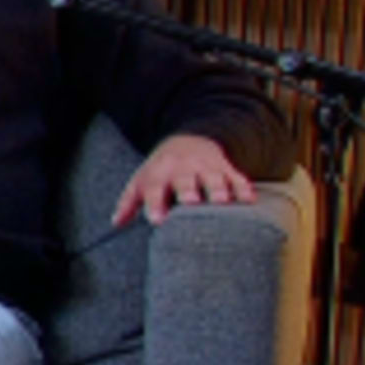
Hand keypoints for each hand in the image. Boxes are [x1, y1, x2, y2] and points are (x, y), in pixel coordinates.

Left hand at [114, 131, 254, 226]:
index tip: (157, 220)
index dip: (155, 204)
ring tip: (222, 202)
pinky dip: (243, 188)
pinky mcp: (227, 169)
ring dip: (218, 189)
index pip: (154, 190)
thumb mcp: (140, 182)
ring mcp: (207, 169)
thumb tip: (115, 223)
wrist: (188, 142)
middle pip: (185, 181)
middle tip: (192, 203)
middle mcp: (183, 171)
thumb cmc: (161, 171)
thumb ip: (128, 203)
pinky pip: (237, 177)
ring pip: (214, 178)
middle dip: (188, 191)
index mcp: (159, 176)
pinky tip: (249, 200)